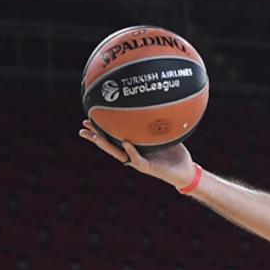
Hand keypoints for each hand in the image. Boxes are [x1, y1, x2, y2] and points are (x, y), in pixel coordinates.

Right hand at [78, 119, 196, 188]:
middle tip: (82, 128)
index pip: (113, 136)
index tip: (88, 118)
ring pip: (117, 153)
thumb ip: (157, 120)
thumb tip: (154, 100)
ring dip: (106, 145)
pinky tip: (125, 142)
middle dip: (95, 137)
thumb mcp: (164, 132)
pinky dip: (131, 151)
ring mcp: (138, 161)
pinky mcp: (147, 167)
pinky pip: (137, 159)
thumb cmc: (175, 151)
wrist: (186, 169)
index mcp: (133, 145)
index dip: (100, 128)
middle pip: (109, 145)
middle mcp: (132, 153)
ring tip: (95, 136)